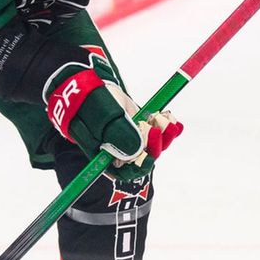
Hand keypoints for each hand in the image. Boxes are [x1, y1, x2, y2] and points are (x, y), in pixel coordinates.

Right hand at [44, 57, 183, 179]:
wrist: (90, 87)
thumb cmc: (90, 104)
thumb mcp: (102, 118)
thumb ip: (119, 135)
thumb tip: (138, 152)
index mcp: (108, 158)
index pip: (129, 172)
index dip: (142, 165)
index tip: (149, 150)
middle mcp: (123, 153)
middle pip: (146, 158)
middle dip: (156, 144)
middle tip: (155, 126)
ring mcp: (134, 140)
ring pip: (157, 145)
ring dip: (164, 133)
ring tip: (161, 117)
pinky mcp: (143, 128)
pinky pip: (161, 133)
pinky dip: (169, 127)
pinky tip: (170, 118)